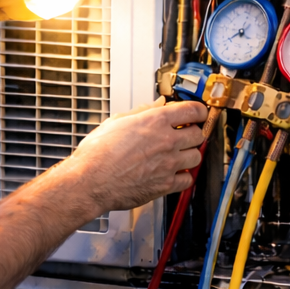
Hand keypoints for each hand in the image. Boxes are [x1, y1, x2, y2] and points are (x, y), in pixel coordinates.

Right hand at [70, 98, 205, 211]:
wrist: (90, 181)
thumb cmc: (97, 153)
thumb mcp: (117, 122)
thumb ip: (142, 111)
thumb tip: (157, 104)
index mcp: (155, 121)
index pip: (193, 111)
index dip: (199, 111)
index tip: (198, 114)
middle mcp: (166, 141)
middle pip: (198, 134)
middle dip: (193, 133)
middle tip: (185, 135)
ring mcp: (168, 164)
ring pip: (196, 157)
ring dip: (190, 155)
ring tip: (178, 155)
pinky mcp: (165, 184)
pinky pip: (187, 180)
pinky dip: (184, 177)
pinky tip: (173, 174)